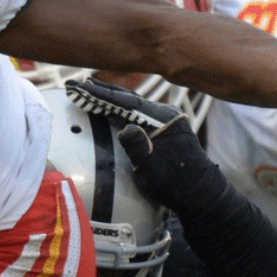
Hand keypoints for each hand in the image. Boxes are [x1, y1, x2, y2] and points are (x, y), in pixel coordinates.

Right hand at [66, 78, 214, 211]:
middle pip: (127, 97)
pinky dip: (120, 107)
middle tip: (76, 83)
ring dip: (109, 97)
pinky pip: (137, 111)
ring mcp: (165, 118)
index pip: (125, 102)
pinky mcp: (162, 126)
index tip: (79, 87)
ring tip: (88, 89)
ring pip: (131, 103)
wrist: (200, 192)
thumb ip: (138, 147)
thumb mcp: (152, 170)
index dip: (100, 95)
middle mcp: (165, 113)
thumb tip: (125, 127)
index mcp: (162, 118)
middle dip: (100, 91)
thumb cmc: (176, 183)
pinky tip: (109, 104)